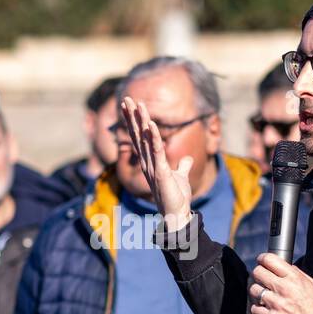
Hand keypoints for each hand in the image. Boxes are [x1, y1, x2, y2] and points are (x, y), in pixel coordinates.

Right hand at [119, 96, 193, 231]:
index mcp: (150, 161)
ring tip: (137, 104)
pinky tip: (151, 124)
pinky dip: (154, 137)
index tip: (130, 106)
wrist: (178, 215)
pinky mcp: (161, 173)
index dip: (134, 121)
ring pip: (144, 140)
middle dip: (132, 116)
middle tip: (126, 98)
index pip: (139, 138)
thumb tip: (186, 158)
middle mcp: (147, 163)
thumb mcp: (180, 177)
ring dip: (141, 121)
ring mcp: (152, 167)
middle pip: (137, 135)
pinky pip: (157, 152)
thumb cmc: (176, 197)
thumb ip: (182, 166)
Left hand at [248, 252, 312, 313]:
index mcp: (294, 278)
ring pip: (254, 290)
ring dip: (258, 292)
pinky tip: (267, 309)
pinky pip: (255, 308)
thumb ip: (297, 273)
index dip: (262, 259)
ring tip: (266, 296)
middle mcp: (283, 288)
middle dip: (258, 274)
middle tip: (262, 279)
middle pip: (257, 272)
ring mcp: (276, 304)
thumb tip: (285, 266)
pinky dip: (259, 308)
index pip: (270, 260)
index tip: (261, 261)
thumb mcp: (311, 284)